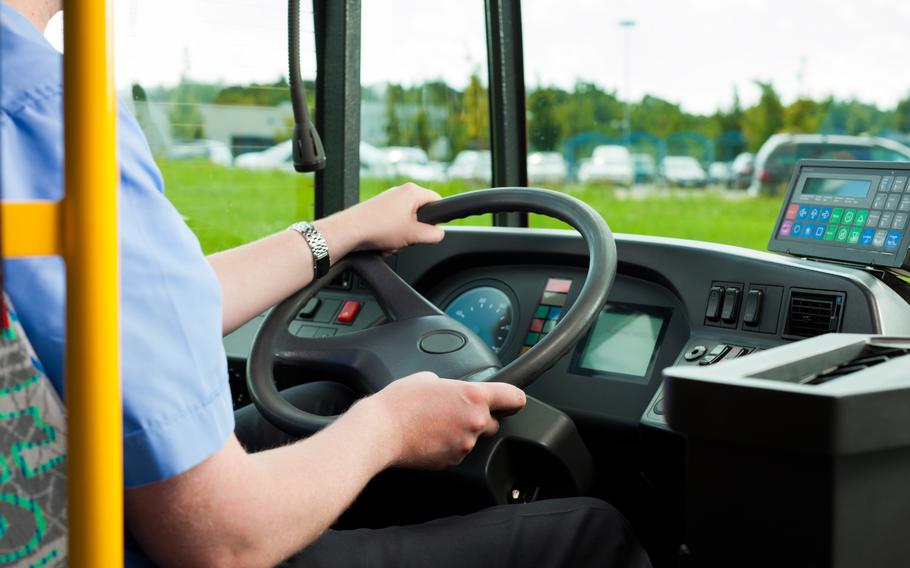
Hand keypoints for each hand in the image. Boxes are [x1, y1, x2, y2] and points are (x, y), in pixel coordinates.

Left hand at [314, 183, 443, 259]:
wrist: (349, 231)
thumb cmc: (377, 227)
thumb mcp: (414, 235)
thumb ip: (433, 235)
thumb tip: (439, 234)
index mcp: (412, 191)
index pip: (437, 201)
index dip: (438, 218)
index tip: (432, 231)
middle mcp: (400, 192)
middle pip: (420, 214)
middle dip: (415, 232)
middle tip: (407, 239)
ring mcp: (388, 200)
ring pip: (406, 222)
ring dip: (402, 237)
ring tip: (392, 242)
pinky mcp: (379, 210)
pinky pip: (393, 224)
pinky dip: (391, 235)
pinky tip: (383, 243)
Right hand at [359, 372, 526, 469]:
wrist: (379, 431)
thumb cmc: (399, 403)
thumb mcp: (427, 378)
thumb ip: (449, 385)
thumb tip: (450, 392)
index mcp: (474, 396)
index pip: (514, 398)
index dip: (513, 399)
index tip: (512, 401)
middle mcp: (475, 422)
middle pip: (493, 422)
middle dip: (479, 417)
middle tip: (454, 410)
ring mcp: (464, 444)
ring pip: (472, 437)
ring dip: (460, 431)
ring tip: (434, 423)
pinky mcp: (451, 461)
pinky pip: (457, 451)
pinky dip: (447, 444)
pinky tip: (428, 436)